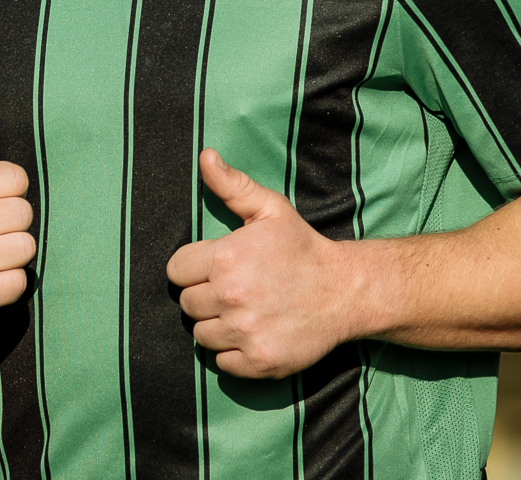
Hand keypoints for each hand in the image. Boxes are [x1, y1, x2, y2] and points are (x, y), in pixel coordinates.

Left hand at [165, 148, 372, 378]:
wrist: (344, 291)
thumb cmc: (302, 248)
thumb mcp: (270, 210)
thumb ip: (232, 185)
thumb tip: (205, 156)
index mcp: (226, 258)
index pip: (176, 271)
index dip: (192, 269)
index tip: (213, 268)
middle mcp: (231, 297)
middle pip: (187, 305)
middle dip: (205, 297)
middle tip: (233, 290)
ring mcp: (245, 332)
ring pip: (201, 335)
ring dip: (217, 326)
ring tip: (244, 312)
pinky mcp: (259, 362)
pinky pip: (222, 363)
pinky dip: (233, 353)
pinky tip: (253, 334)